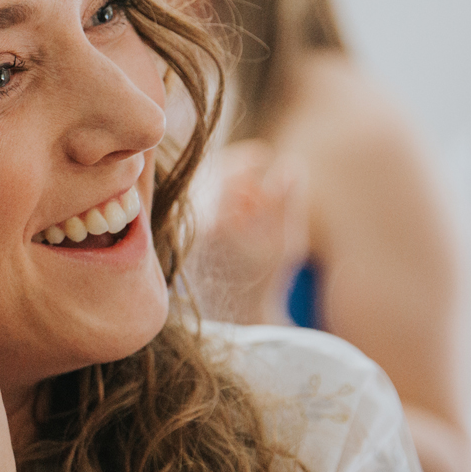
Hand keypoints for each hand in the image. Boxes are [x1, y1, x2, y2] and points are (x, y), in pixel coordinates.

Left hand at [192, 140, 307, 323]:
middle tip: (257, 171)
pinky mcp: (180, 237)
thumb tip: (290, 165)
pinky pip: (195, 207)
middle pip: (209, 177)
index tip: (263, 157)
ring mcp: (183, 230)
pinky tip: (238, 214)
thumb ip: (287, 202)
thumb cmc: (265, 280)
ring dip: (226, 185)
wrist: (234, 314)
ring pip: (200, 191)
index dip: (246, 159)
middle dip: (236, 169)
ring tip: (252, 200)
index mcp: (218, 222)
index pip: (226, 172)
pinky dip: (216, 201)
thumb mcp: (285, 242)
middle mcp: (193, 224)